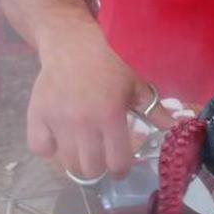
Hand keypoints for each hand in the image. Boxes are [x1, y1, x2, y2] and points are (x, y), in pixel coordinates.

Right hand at [26, 26, 153, 180]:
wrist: (71, 45)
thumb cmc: (108, 64)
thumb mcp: (135, 85)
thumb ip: (154, 110)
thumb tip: (177, 128)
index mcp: (110, 116)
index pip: (117, 162)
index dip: (121, 169)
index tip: (120, 165)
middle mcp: (83, 123)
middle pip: (90, 169)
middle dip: (99, 167)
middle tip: (100, 156)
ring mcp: (58, 121)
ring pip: (66, 163)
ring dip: (76, 160)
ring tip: (82, 149)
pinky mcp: (37, 116)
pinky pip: (40, 148)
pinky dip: (48, 148)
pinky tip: (58, 138)